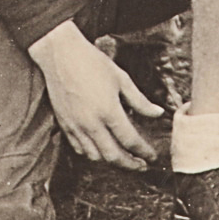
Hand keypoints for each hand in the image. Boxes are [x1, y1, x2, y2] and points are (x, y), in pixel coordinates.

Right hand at [29, 21, 163, 168]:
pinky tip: (100, 148)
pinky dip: (92, 153)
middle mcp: (91, 123)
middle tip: (141, 164)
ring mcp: (76, 126)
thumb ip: (140, 101)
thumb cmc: (92, 62)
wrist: (61, 54)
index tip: (151, 156)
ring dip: (111, 161)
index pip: (130, 140)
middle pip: (113, 156)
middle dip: (130, 164)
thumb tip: (158, 113)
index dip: (144, 151)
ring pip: (95, 156)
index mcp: (109, 110)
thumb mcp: (121, 78)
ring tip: (122, 157)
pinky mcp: (65, 125)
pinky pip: (79, 149)